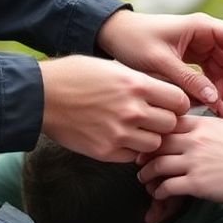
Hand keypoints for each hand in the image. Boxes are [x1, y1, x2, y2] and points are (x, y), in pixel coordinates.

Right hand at [39, 55, 190, 162]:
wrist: (42, 96)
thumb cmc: (75, 75)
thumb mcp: (113, 67)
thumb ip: (140, 81)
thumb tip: (163, 92)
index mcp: (137, 85)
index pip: (179, 100)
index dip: (177, 104)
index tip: (169, 105)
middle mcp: (132, 110)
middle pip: (171, 124)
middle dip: (165, 122)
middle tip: (154, 119)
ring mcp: (120, 133)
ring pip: (155, 144)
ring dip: (150, 138)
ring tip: (136, 130)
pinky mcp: (106, 151)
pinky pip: (133, 156)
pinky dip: (131, 149)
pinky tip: (120, 138)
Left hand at [96, 11, 222, 116]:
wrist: (114, 35)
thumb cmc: (135, 41)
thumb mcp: (160, 62)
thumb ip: (187, 80)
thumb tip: (214, 99)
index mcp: (202, 27)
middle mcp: (206, 35)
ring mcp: (201, 47)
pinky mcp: (194, 59)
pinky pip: (213, 75)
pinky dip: (217, 90)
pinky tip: (216, 107)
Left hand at [135, 101, 222, 209]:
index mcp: (203, 124)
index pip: (169, 124)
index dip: (158, 132)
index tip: (153, 139)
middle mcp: (193, 141)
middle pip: (158, 143)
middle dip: (146, 153)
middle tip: (140, 161)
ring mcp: (193, 162)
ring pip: (157, 165)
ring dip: (147, 174)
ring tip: (145, 179)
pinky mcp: (196, 183)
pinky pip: (168, 186)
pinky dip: (160, 191)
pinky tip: (159, 194)